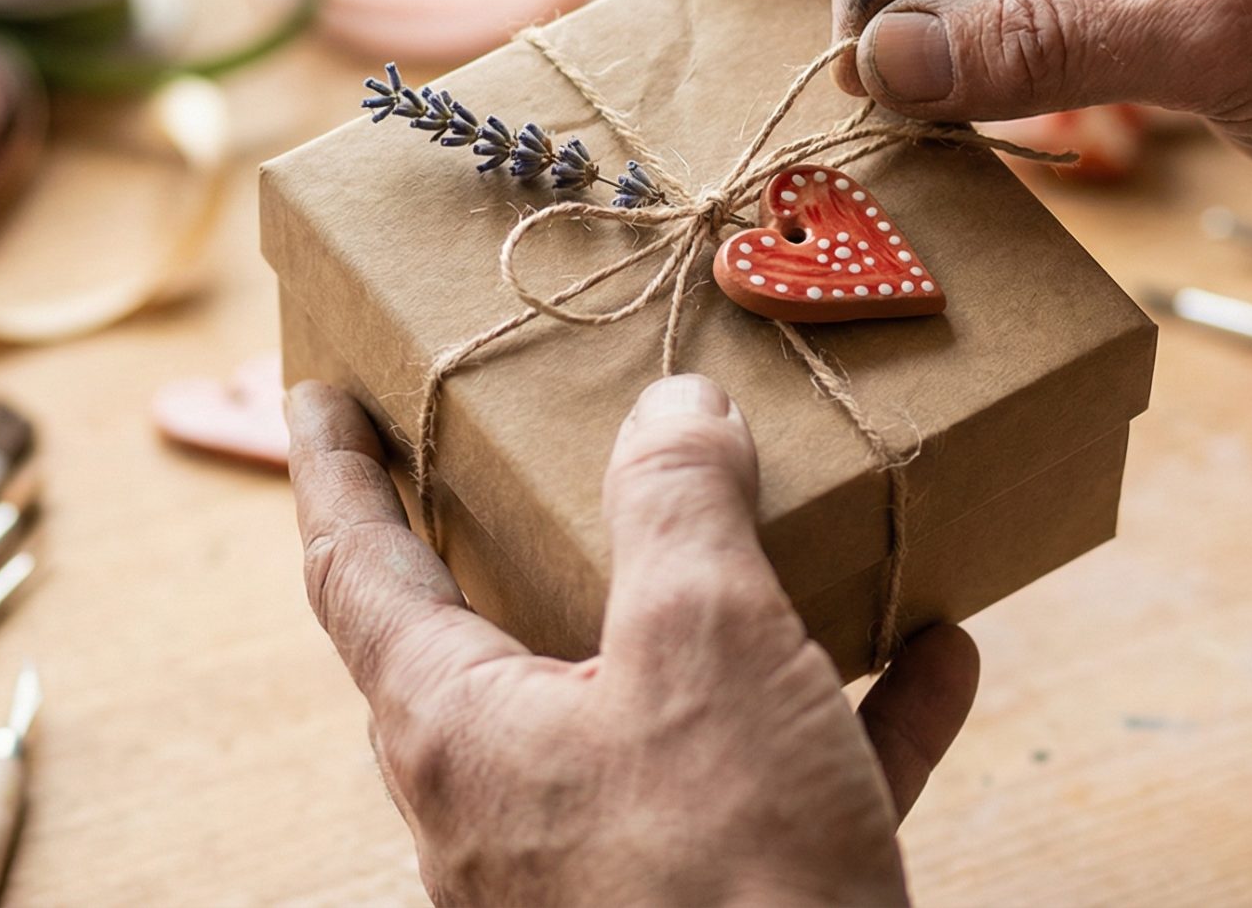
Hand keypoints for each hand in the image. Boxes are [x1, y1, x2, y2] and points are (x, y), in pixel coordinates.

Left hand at [286, 375, 980, 907]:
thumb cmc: (727, 876)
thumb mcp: (703, 645)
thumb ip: (680, 507)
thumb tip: (673, 408)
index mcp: (459, 730)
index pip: (358, 571)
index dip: (335, 470)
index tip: (318, 395)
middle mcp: (506, 803)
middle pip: (494, 638)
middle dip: (526, 539)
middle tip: (535, 451)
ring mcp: (604, 867)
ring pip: (653, 708)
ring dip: (727, 619)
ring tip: (787, 535)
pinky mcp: (712, 907)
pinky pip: (767, 785)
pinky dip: (841, 719)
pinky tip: (932, 662)